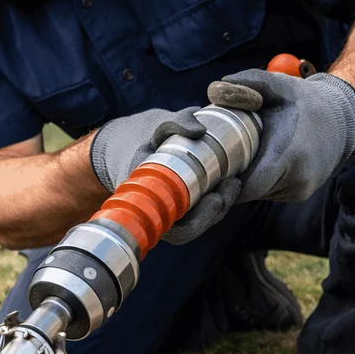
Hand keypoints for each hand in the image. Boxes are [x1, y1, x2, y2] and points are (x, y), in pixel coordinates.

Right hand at [89, 107, 242, 243]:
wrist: (121, 144)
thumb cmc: (136, 138)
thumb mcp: (152, 126)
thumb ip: (175, 123)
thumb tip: (200, 131)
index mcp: (145, 205)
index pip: (180, 230)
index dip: (202, 219)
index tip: (216, 197)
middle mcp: (156, 214)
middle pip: (194, 226)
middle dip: (217, 209)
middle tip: (232, 184)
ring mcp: (167, 211)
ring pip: (199, 219)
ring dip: (221, 203)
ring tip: (233, 181)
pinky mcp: (176, 204)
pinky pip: (198, 209)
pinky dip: (215, 196)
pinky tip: (228, 180)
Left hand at [207, 70, 354, 202]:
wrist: (344, 117)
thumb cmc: (305, 100)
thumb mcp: (277, 84)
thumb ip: (246, 82)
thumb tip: (213, 90)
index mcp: (287, 155)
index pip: (246, 187)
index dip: (224, 181)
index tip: (212, 164)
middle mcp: (296, 180)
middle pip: (248, 191)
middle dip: (232, 177)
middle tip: (220, 155)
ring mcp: (300, 190)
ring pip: (258, 193)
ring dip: (247, 179)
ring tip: (241, 154)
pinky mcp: (301, 193)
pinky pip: (270, 191)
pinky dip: (260, 179)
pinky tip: (259, 160)